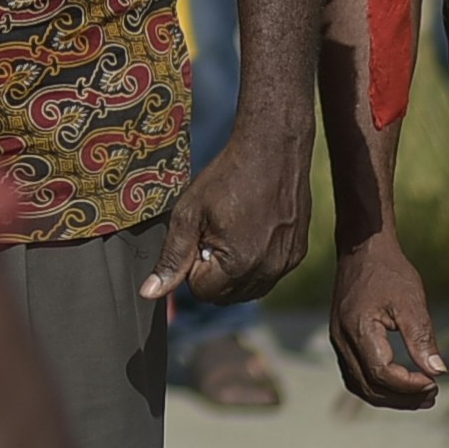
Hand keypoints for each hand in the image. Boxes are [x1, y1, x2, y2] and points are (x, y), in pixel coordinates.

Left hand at [141, 119, 310, 310]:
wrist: (272, 152)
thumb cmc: (225, 178)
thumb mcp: (188, 214)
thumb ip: (172, 257)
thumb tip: (150, 293)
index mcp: (240, 264)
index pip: (202, 291)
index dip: (191, 266)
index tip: (196, 237)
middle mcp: (269, 271)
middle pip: (226, 295)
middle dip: (211, 273)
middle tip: (211, 234)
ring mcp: (287, 265)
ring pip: (248, 289)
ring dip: (233, 271)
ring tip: (230, 232)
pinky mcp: (298, 255)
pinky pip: (269, 276)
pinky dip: (254, 264)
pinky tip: (250, 231)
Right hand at [325, 230, 443, 407]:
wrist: (362, 250)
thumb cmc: (388, 272)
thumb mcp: (411, 301)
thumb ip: (422, 338)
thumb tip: (438, 372)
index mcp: (358, 329)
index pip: (382, 375)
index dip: (410, 386)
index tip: (435, 382)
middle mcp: (342, 339)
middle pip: (370, 387)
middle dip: (403, 398)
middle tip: (433, 394)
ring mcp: (338, 340)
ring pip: (360, 386)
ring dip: (390, 397)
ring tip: (420, 394)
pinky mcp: (342, 339)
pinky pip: (356, 375)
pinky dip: (378, 386)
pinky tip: (400, 382)